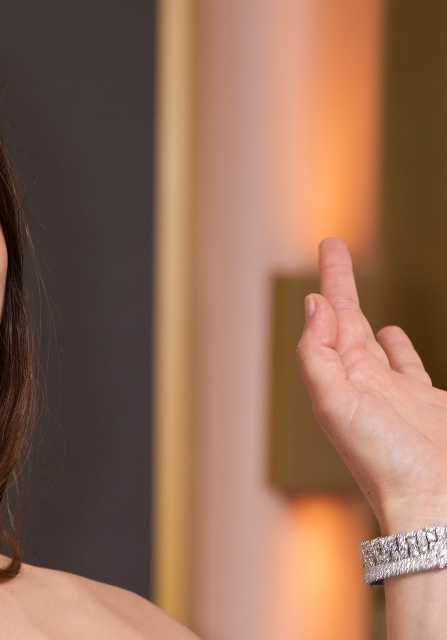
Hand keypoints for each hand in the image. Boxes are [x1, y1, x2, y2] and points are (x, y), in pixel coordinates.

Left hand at [298, 238, 446, 531]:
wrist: (435, 503)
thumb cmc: (384, 460)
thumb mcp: (337, 404)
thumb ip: (318, 356)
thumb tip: (314, 306)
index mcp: (342, 377)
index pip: (332, 317)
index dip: (331, 281)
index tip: (328, 245)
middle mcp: (364, 382)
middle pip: (348, 323)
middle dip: (341, 286)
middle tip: (334, 248)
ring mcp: (397, 395)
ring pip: (377, 346)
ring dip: (363, 321)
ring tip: (353, 304)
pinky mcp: (427, 406)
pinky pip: (410, 367)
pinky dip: (401, 349)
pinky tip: (393, 337)